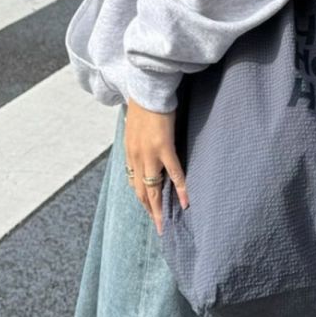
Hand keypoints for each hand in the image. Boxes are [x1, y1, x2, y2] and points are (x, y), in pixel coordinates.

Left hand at [124, 100, 188, 234]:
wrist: (147, 89)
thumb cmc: (144, 105)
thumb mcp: (136, 127)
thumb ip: (140, 141)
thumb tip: (145, 145)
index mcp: (130, 153)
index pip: (134, 183)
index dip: (142, 198)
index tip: (148, 210)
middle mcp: (136, 157)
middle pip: (141, 192)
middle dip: (149, 211)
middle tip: (158, 227)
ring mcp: (149, 154)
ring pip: (153, 189)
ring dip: (158, 209)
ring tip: (165, 224)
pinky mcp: (163, 148)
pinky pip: (173, 174)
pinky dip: (179, 190)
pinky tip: (185, 203)